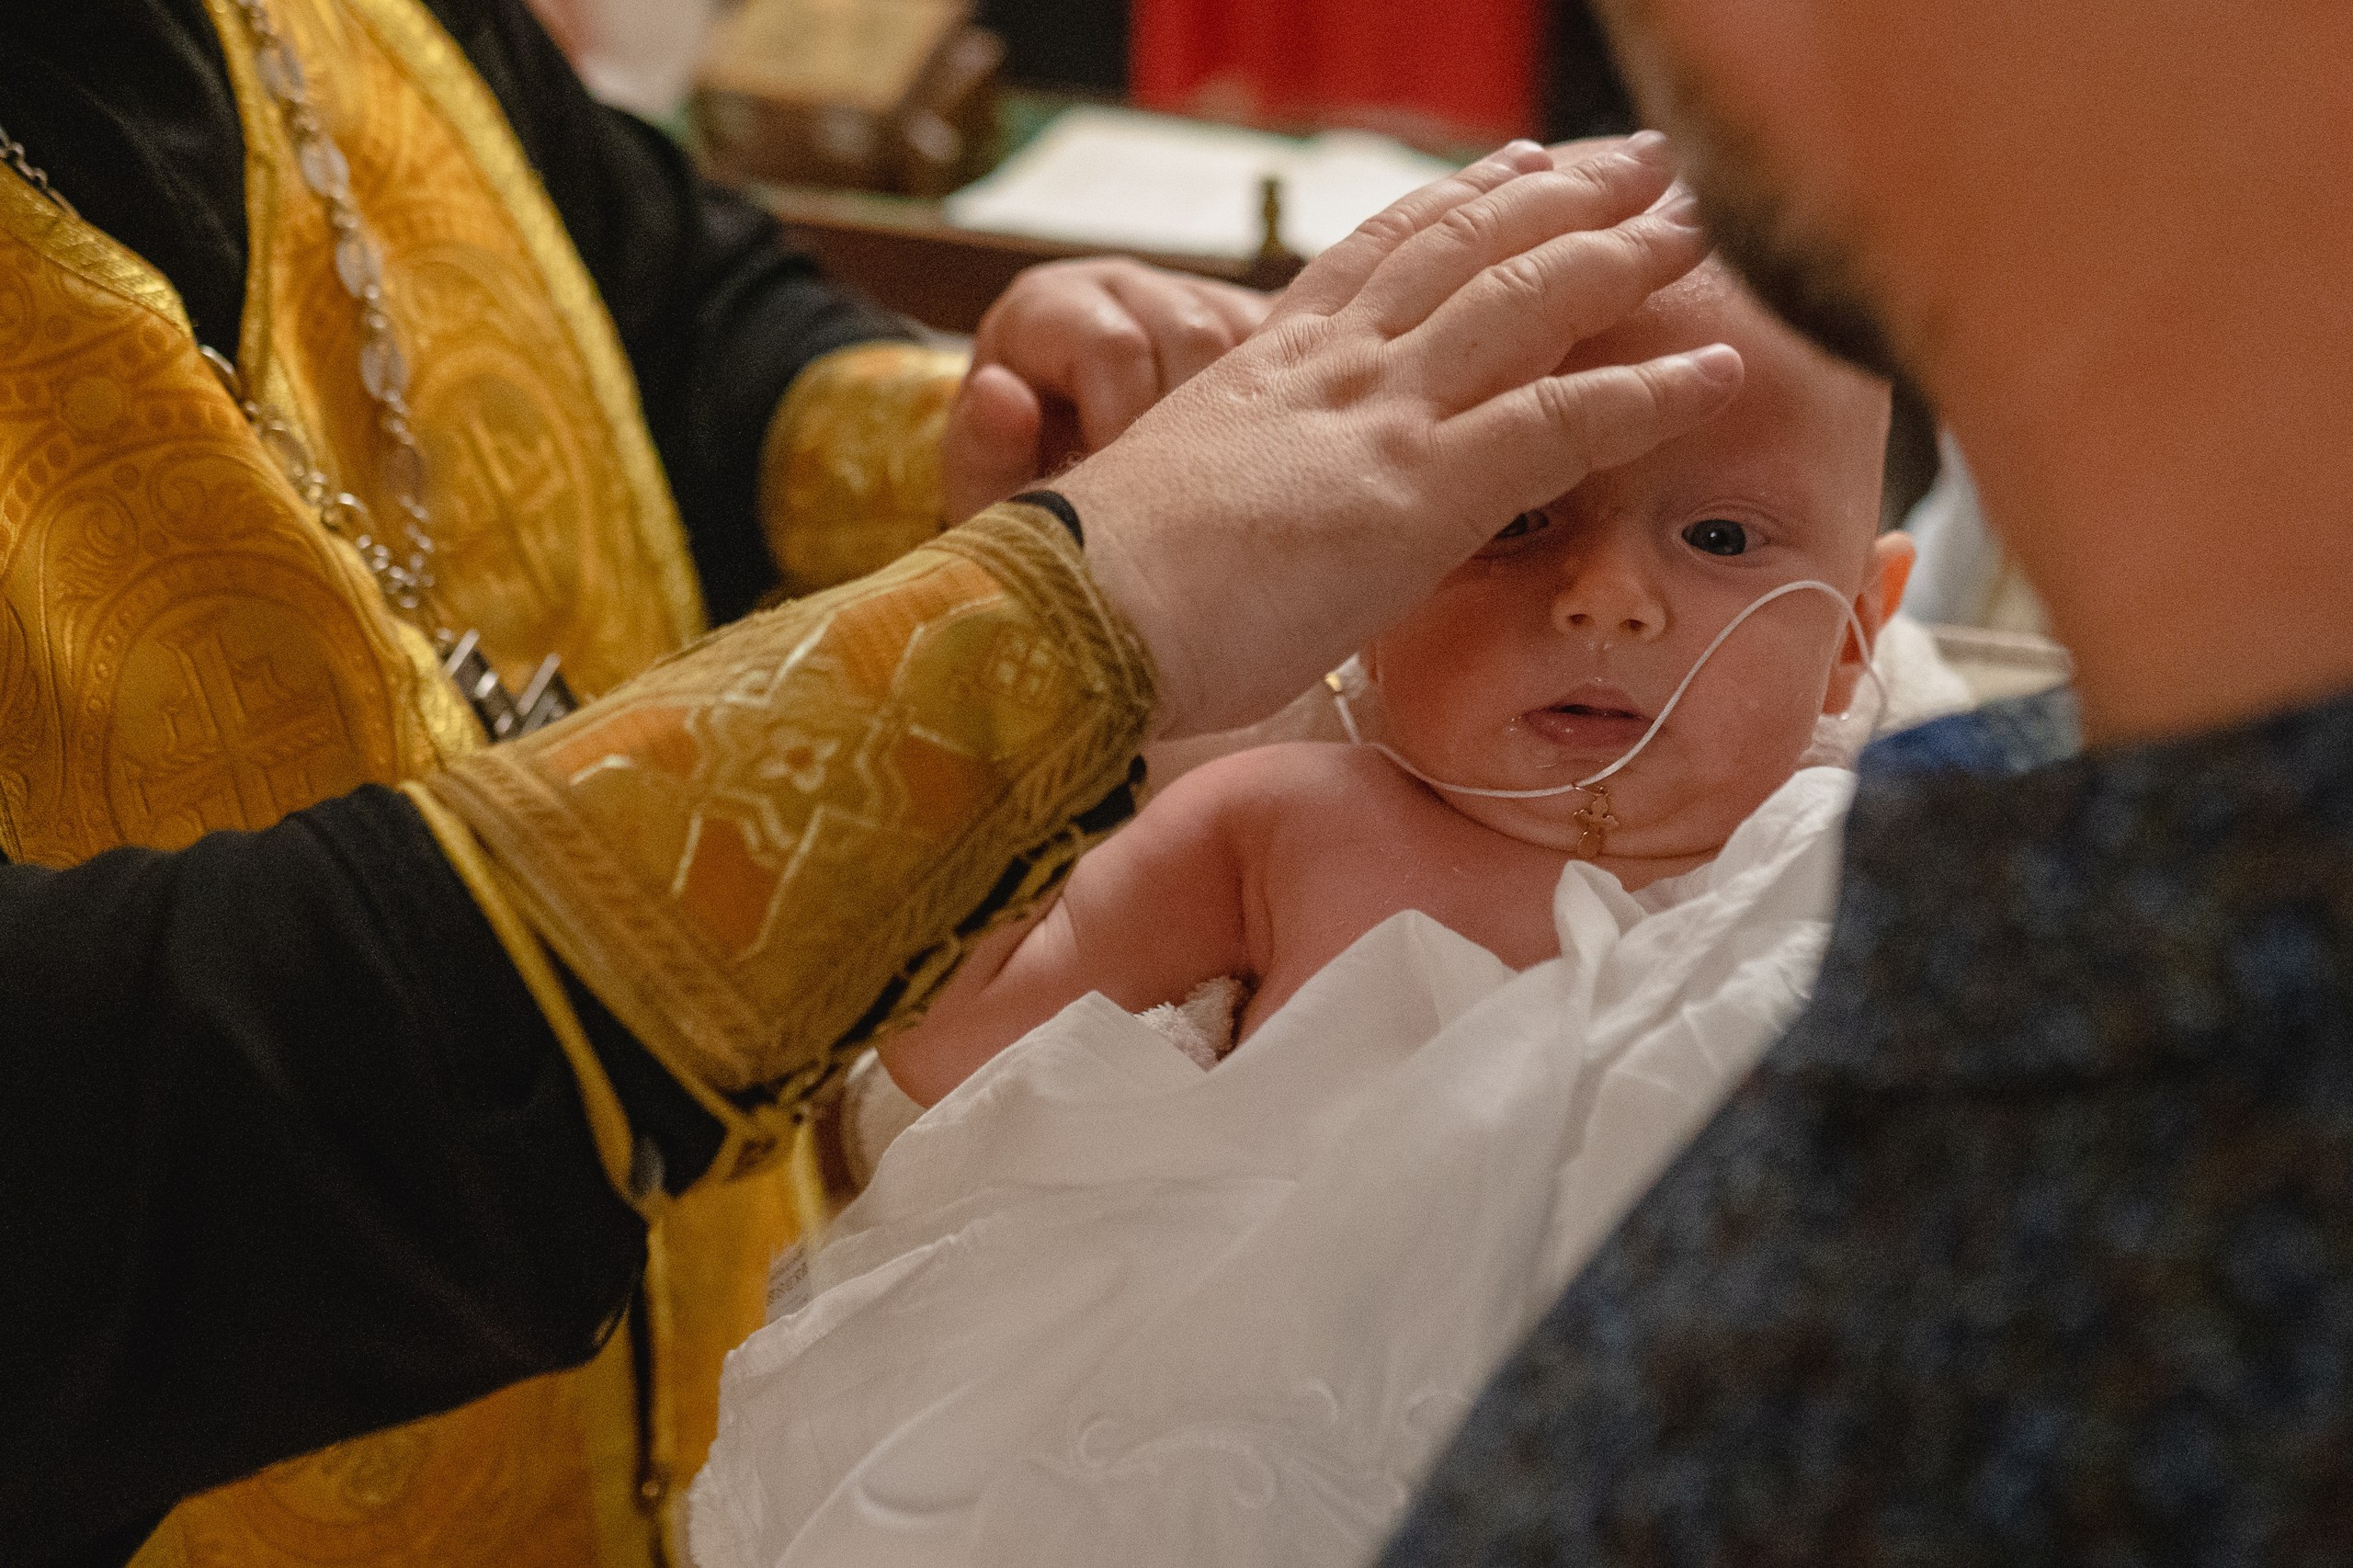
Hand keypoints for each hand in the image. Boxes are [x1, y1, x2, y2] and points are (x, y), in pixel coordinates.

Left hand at [940, 259, 1273, 522]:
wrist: (1087, 518)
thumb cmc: (1030, 505)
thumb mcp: (990, 496)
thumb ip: (981, 453)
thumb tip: (1000, 390)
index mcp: (1045, 306)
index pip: (1113, 347)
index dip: (1124, 429)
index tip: (1122, 497)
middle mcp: (1117, 287)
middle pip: (1190, 335)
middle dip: (1190, 429)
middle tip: (1182, 502)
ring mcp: (1187, 295)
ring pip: (1249, 339)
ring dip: (1243, 418)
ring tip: (1223, 487)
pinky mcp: (1247, 321)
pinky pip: (1291, 343)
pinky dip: (1285, 400)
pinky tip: (1272, 459)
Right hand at [1057, 133, 1744, 738]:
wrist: (1071, 617)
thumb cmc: (1102, 588)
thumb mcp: (1174, 500)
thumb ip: (1242, 481)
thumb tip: (1271, 512)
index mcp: (1265, 362)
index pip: (1380, 254)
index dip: (1459, 203)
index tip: (1516, 167)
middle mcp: (1331, 366)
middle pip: (1469, 246)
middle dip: (1566, 196)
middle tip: (1642, 164)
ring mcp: (1379, 417)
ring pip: (1527, 300)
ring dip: (1624, 256)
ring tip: (1698, 229)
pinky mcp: (1419, 490)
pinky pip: (1563, 421)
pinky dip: (1652, 391)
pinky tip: (1718, 371)